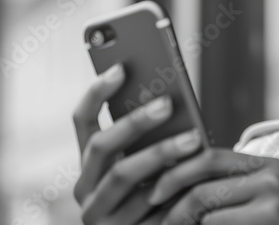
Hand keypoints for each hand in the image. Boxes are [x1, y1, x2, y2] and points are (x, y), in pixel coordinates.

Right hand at [72, 63, 203, 223]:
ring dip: (160, 152)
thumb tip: (170, 101)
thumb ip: (150, 140)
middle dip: (134, 121)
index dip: (97, 92)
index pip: (81, 120)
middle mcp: (85, 187)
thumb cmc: (161, 195)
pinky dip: (172, 184)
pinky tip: (197, 172)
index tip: (121, 68)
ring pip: (123, 174)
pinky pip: (146, 204)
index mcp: (89, 163)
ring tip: (193, 137)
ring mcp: (98, 213)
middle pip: (101, 145)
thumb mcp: (149, 168)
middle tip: (167, 103)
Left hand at [146, 148, 278, 224]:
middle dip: (172, 204)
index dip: (176, 172)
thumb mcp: (276, 201)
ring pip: (207, 212)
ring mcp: (274, 198)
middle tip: (156, 219)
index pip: (209, 156)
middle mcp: (271, 175)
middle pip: (202, 183)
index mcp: (269, 166)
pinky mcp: (272, 218)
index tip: (154, 189)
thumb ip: (241, 190)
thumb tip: (189, 188)